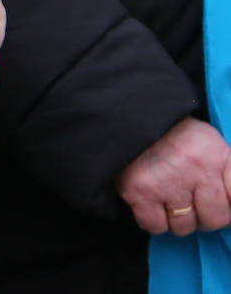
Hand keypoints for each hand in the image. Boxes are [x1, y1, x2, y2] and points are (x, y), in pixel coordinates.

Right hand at [118, 117, 230, 235]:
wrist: (127, 120)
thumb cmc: (173, 136)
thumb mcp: (209, 145)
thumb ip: (229, 175)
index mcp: (216, 154)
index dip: (229, 206)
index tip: (216, 200)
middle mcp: (195, 169)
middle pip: (215, 219)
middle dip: (204, 215)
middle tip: (190, 198)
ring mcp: (166, 182)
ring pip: (184, 227)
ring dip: (177, 218)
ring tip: (167, 195)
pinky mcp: (138, 192)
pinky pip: (155, 226)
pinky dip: (153, 219)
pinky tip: (150, 201)